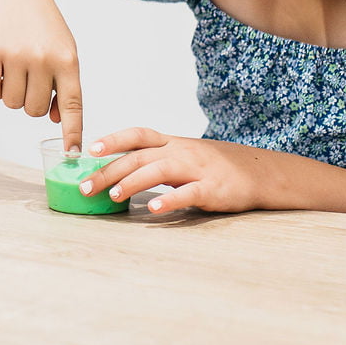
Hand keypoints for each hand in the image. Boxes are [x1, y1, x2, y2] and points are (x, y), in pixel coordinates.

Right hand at [0, 0, 85, 151]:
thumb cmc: (44, 30)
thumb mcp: (65, 52)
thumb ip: (64, 86)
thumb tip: (56, 121)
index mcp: (68, 60)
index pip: (72, 105)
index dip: (72, 132)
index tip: (72, 154)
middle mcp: (43, 59)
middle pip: (35, 110)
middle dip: (31, 102)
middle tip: (30, 78)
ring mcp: (16, 56)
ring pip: (11, 104)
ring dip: (11, 94)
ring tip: (15, 68)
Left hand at [80, 127, 287, 213]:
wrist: (260, 173)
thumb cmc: (215, 167)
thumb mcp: (184, 156)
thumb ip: (156, 160)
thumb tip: (117, 170)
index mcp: (173, 143)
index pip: (138, 134)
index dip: (114, 140)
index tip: (90, 149)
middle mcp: (181, 152)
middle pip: (139, 157)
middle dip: (109, 171)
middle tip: (85, 187)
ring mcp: (197, 169)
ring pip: (158, 171)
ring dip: (132, 183)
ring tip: (112, 196)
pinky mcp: (212, 189)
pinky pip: (188, 194)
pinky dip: (169, 201)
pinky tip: (152, 210)